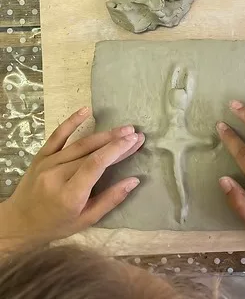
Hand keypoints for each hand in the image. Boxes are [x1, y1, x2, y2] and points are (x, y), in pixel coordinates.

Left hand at [0, 107, 144, 248]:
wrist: (19, 223)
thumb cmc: (56, 224)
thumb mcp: (86, 220)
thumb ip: (110, 200)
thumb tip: (134, 181)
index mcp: (69, 194)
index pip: (96, 165)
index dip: (117, 150)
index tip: (134, 141)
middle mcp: (57, 175)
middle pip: (92, 152)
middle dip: (117, 141)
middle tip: (136, 134)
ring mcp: (47, 163)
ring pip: (80, 143)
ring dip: (105, 134)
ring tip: (124, 128)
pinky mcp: (41, 156)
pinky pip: (57, 136)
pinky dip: (71, 122)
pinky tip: (86, 111)